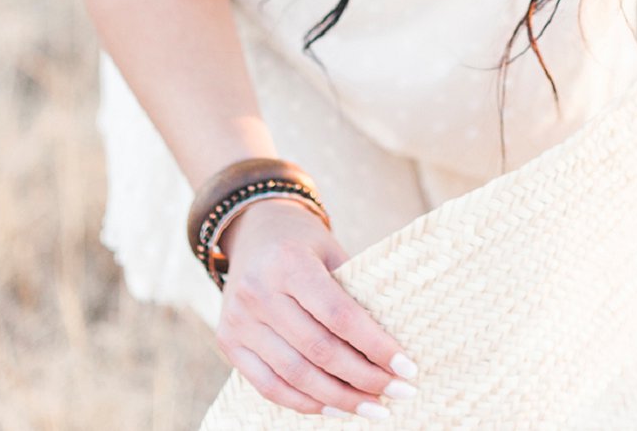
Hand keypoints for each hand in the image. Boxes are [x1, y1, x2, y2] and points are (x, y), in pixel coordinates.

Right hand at [214, 196, 418, 416]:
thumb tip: (390, 347)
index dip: (375, 346)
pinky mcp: (228, 342)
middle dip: (364, 379)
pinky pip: (269, 386)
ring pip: (295, 376)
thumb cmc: (302, 240)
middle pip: (319, 350)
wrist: (251, 227)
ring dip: (339, 399)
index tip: (407, 367)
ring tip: (373, 408)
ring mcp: (238, 320)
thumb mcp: (330, 250)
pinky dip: (304, 403)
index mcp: (289, 262)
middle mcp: (258, 292)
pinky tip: (334, 408)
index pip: (339, 315)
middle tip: (398, 393)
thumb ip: (353, 291)